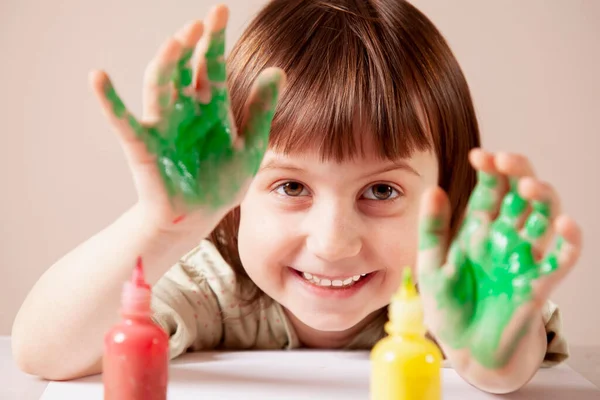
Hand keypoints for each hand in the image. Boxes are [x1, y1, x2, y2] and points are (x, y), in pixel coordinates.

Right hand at [89, 5, 284, 231]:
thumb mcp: (249, 146)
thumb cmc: (221, 183)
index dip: (214, 40)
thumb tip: (278, 70)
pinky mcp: (143, 145)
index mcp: (211, 107)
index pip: (212, 66)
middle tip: (200, 22)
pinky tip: (99, 77)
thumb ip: (262, 110)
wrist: (198, 218)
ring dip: (164, 64)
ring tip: (175, 43)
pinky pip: (122, 120)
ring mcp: (163, 125)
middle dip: (190, 45)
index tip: (219, 11)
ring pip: (159, 86)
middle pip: (184, 68)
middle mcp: (185, 109)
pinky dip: (110, 100)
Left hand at [417, 149, 581, 368]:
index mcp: (478, 229)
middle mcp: (504, 237)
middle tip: (505, 161)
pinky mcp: (538, 283)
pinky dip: (570, 241)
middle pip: (521, 194)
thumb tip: (433, 189)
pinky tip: (566, 225)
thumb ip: (432, 230)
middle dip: (518, 172)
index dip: (490, 169)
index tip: (479, 155)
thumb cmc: (449, 306)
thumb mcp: (431, 265)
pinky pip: (562, 259)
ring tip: (528, 188)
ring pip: (545, 218)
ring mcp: (524, 257)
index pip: (491, 189)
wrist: (466, 349)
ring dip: (543, 199)